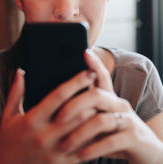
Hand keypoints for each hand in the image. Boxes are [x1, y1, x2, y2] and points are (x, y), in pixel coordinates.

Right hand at [0, 68, 96, 163]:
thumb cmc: (8, 142)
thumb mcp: (9, 116)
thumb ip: (16, 92)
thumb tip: (20, 71)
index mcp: (33, 120)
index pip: (59, 96)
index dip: (76, 82)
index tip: (89, 72)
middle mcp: (46, 136)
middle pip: (77, 112)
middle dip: (91, 98)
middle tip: (102, 85)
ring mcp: (57, 152)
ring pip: (85, 131)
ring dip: (96, 116)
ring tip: (105, 103)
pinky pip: (85, 149)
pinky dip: (94, 136)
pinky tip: (100, 125)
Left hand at [55, 49, 162, 163]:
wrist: (147, 153)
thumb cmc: (117, 135)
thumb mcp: (102, 121)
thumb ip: (87, 113)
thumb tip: (58, 109)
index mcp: (110, 99)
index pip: (102, 76)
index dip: (94, 63)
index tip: (84, 52)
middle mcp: (119, 105)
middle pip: (96, 95)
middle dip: (75, 105)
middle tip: (58, 117)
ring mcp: (128, 120)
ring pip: (101, 120)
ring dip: (79, 134)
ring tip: (64, 145)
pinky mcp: (134, 137)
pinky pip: (110, 141)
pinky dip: (93, 149)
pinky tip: (80, 156)